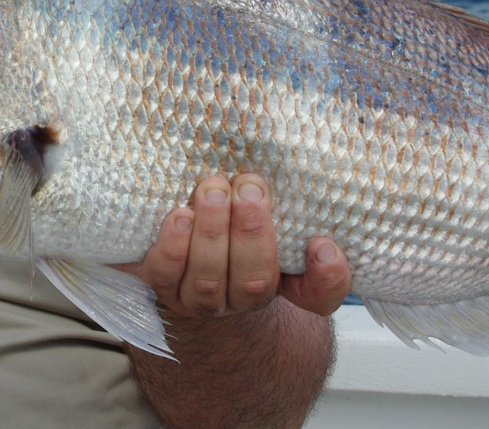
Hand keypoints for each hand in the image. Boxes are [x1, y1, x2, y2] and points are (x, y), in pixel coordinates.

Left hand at [124, 173, 351, 318]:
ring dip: (212, 233)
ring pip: (209, 280)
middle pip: (255, 282)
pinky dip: (173, 246)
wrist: (179, 238)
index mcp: (280, 281)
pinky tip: (179, 215)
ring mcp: (200, 299)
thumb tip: (317, 218)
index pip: (318, 296)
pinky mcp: (161, 286)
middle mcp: (243, 298)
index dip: (328, 278)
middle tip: (248, 188)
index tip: (323, 245)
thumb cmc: (231, 221)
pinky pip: (165, 275)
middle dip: (251, 232)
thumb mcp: (264, 211)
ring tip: (212, 191)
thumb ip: (290, 207)